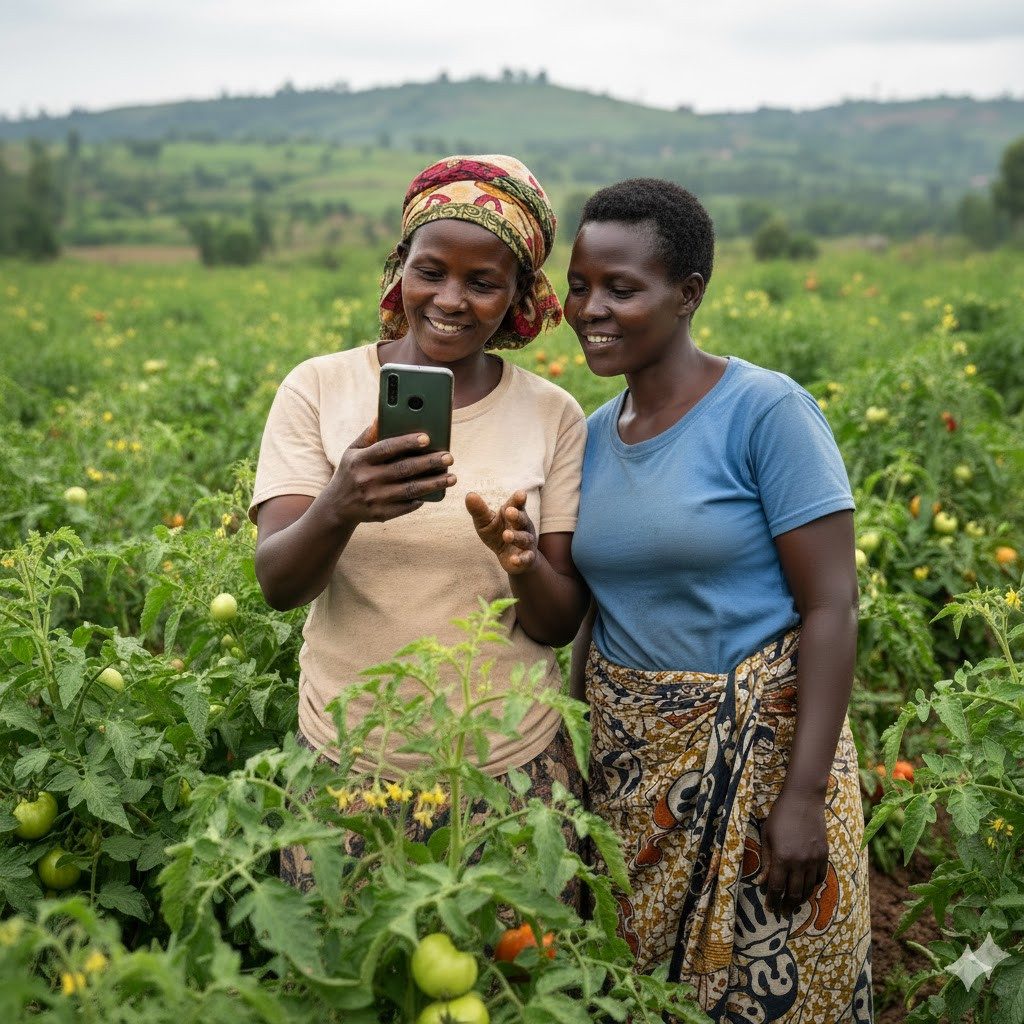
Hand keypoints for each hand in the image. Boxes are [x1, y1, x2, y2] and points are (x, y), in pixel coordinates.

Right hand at [326, 420, 455, 524]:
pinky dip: (421, 499)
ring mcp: (374, 498)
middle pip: (404, 469)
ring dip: (433, 483)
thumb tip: (381, 416)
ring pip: (410, 489)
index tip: (427, 438)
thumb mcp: (352, 452)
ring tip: (452, 477)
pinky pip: (406, 506)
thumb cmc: (350, 472)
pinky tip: (435, 493)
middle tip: (449, 457)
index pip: (386, 448)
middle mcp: (367, 479)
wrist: (336, 507)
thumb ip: (368, 435)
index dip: (407, 443)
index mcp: (360, 460)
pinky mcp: (380, 514)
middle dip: (430, 463)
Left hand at [465, 489, 537, 574]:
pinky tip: (514, 560)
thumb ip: (479, 510)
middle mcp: (523, 526)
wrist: (512, 559)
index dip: (519, 499)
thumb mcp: (486, 522)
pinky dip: (521, 559)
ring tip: (506, 535)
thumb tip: (469, 495)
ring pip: (524, 539)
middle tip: (509, 512)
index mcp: (514, 514)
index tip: (521, 494)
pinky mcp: (527, 558)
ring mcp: (527, 542)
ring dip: (516, 537)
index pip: (517, 504)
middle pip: (522, 520)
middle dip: (517, 516)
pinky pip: (526, 558)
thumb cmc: (497, 534)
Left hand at [756, 787, 828, 916]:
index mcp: (782, 858)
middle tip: (782, 911)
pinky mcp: (824, 855)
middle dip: (786, 905)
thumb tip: (761, 882)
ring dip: (800, 899)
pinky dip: (813, 886)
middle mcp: (799, 862)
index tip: (770, 908)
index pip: (776, 887)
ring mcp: (814, 859)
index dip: (772, 900)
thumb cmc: (780, 815)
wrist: (803, 800)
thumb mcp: (767, 836)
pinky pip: (820, 877)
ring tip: (793, 903)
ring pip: (808, 888)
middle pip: (794, 893)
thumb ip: (765, 861)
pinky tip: (806, 887)